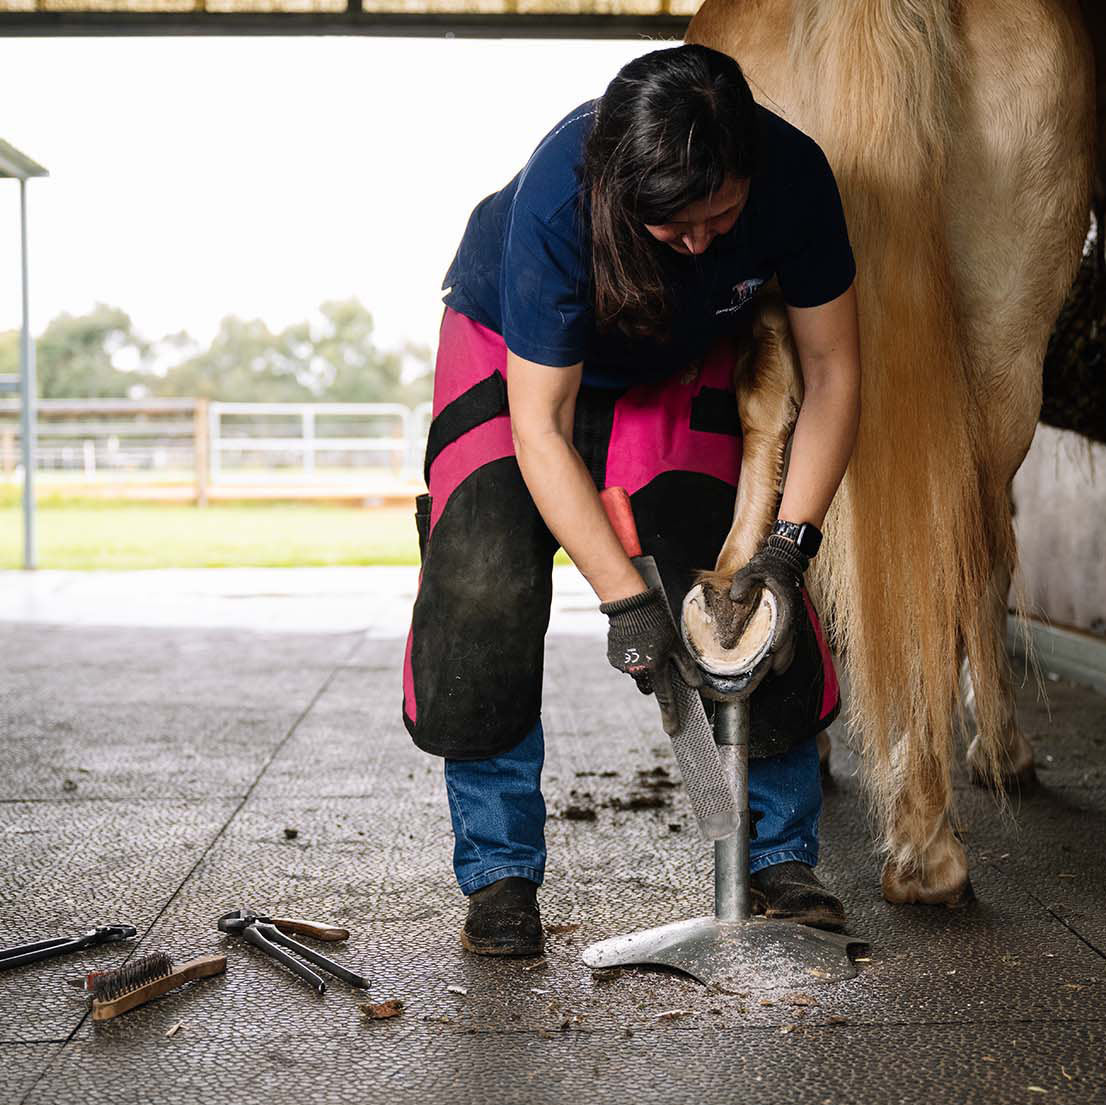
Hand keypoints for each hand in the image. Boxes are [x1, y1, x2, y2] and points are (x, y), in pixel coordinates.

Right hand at [600, 587, 703, 734]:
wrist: (630, 605)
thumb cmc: (656, 622)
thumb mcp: (676, 643)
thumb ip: (685, 667)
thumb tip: (696, 685)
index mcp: (655, 668)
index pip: (665, 698)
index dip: (670, 715)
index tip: (672, 731)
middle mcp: (638, 671)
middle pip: (650, 687)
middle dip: (655, 681)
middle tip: (659, 662)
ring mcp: (624, 666)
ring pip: (638, 676)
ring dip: (643, 667)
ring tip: (647, 645)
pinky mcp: (613, 658)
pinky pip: (627, 666)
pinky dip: (633, 659)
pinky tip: (637, 643)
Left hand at [728, 536, 808, 675]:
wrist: (784, 558)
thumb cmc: (769, 565)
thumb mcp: (752, 570)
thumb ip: (743, 582)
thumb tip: (735, 598)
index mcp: (786, 601)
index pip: (786, 623)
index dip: (780, 638)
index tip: (772, 650)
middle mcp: (794, 610)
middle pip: (792, 638)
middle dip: (784, 656)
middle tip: (773, 671)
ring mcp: (794, 615)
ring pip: (793, 641)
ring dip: (786, 656)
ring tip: (775, 671)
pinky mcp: (790, 617)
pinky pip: (790, 637)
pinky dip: (785, 649)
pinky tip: (776, 659)